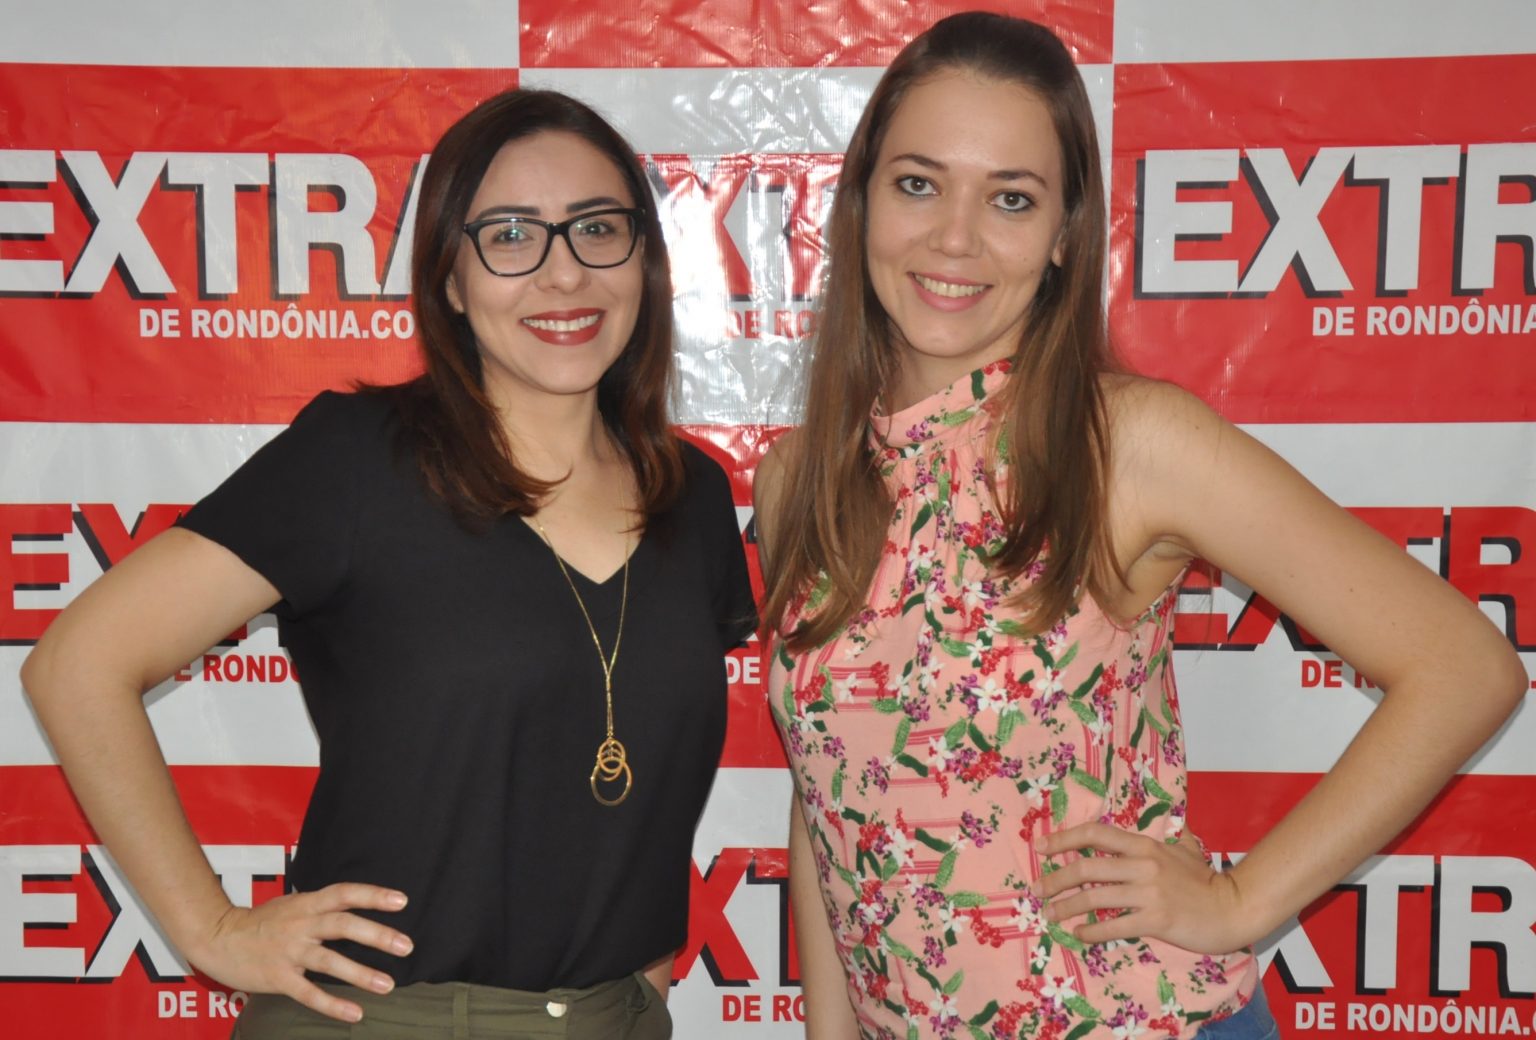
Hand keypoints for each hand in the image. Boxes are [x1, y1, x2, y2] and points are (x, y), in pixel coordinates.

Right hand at [186, 883, 412, 1022]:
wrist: (218, 938)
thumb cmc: (261, 922)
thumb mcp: (294, 904)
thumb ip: (322, 907)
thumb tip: (356, 906)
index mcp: (307, 904)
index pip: (345, 894)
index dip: (373, 896)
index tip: (402, 901)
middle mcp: (301, 925)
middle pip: (342, 925)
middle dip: (377, 935)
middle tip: (406, 946)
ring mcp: (289, 952)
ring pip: (329, 961)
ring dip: (360, 973)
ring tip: (387, 985)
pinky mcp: (278, 978)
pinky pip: (308, 993)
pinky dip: (332, 1004)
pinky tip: (355, 1013)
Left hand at [1034, 822, 1248, 953]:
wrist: (1234, 908)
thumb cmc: (1206, 881)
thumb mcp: (1185, 849)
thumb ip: (1169, 837)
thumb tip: (1168, 822)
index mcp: (1145, 844)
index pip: (1096, 833)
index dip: (1064, 839)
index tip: (1041, 847)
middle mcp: (1143, 864)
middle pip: (1087, 867)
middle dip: (1056, 878)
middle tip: (1036, 889)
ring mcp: (1149, 893)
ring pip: (1095, 898)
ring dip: (1066, 906)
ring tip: (1051, 913)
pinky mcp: (1156, 920)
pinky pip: (1115, 926)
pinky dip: (1092, 931)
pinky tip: (1079, 934)